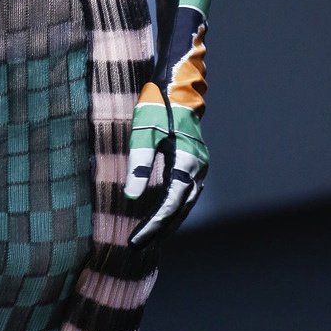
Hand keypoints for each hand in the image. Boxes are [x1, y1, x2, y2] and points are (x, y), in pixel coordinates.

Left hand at [124, 82, 208, 246]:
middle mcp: (198, 168)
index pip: (171, 204)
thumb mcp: (144, 132)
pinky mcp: (193, 162)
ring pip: (185, 203)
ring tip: (146, 239)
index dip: (154, 224)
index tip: (136, 240)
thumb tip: (131, 197)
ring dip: (167, 222)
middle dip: (160, 229)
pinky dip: (172, 208)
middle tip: (137, 246)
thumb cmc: (157, 105)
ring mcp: (198, 166)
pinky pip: (184, 193)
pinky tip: (158, 216)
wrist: (175, 84)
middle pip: (180, 209)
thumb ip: (139, 164)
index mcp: (188, 162)